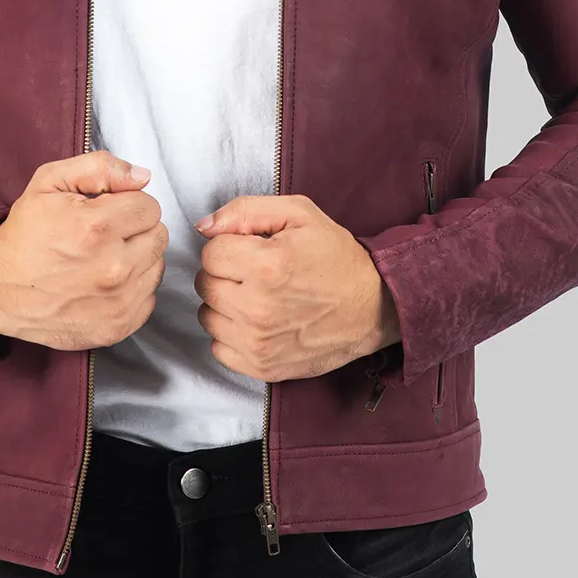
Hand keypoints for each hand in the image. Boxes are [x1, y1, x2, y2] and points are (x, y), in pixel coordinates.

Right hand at [0, 150, 168, 350]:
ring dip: (136, 259)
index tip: (107, 212)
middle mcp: (112, 267)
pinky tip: (105, 284)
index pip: (150, 206)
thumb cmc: (22, 236)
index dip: (128, 204)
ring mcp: (117, 301)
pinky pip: (149, 298)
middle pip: (158, 235)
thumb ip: (99, 168)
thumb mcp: (48, 183)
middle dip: (135, 230)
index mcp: (97, 227)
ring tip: (103, 259)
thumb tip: (142, 177)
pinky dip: (133, 290)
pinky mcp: (117, 327)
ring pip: (156, 266)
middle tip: (105, 236)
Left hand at [193, 194, 400, 382]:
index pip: (210, 252)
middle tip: (255, 273)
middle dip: (225, 273)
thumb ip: (246, 211)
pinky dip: (231, 334)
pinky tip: (257, 322)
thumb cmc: (336, 257)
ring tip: (257, 296)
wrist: (374, 307)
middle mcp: (258, 308)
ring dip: (225, 304)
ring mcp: (258, 342)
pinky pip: (218, 348)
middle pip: (205, 284)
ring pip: (208, 316)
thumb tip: (203, 227)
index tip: (252, 250)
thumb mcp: (299, 214)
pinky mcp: (262, 366)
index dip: (230, 246)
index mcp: (266, 265)